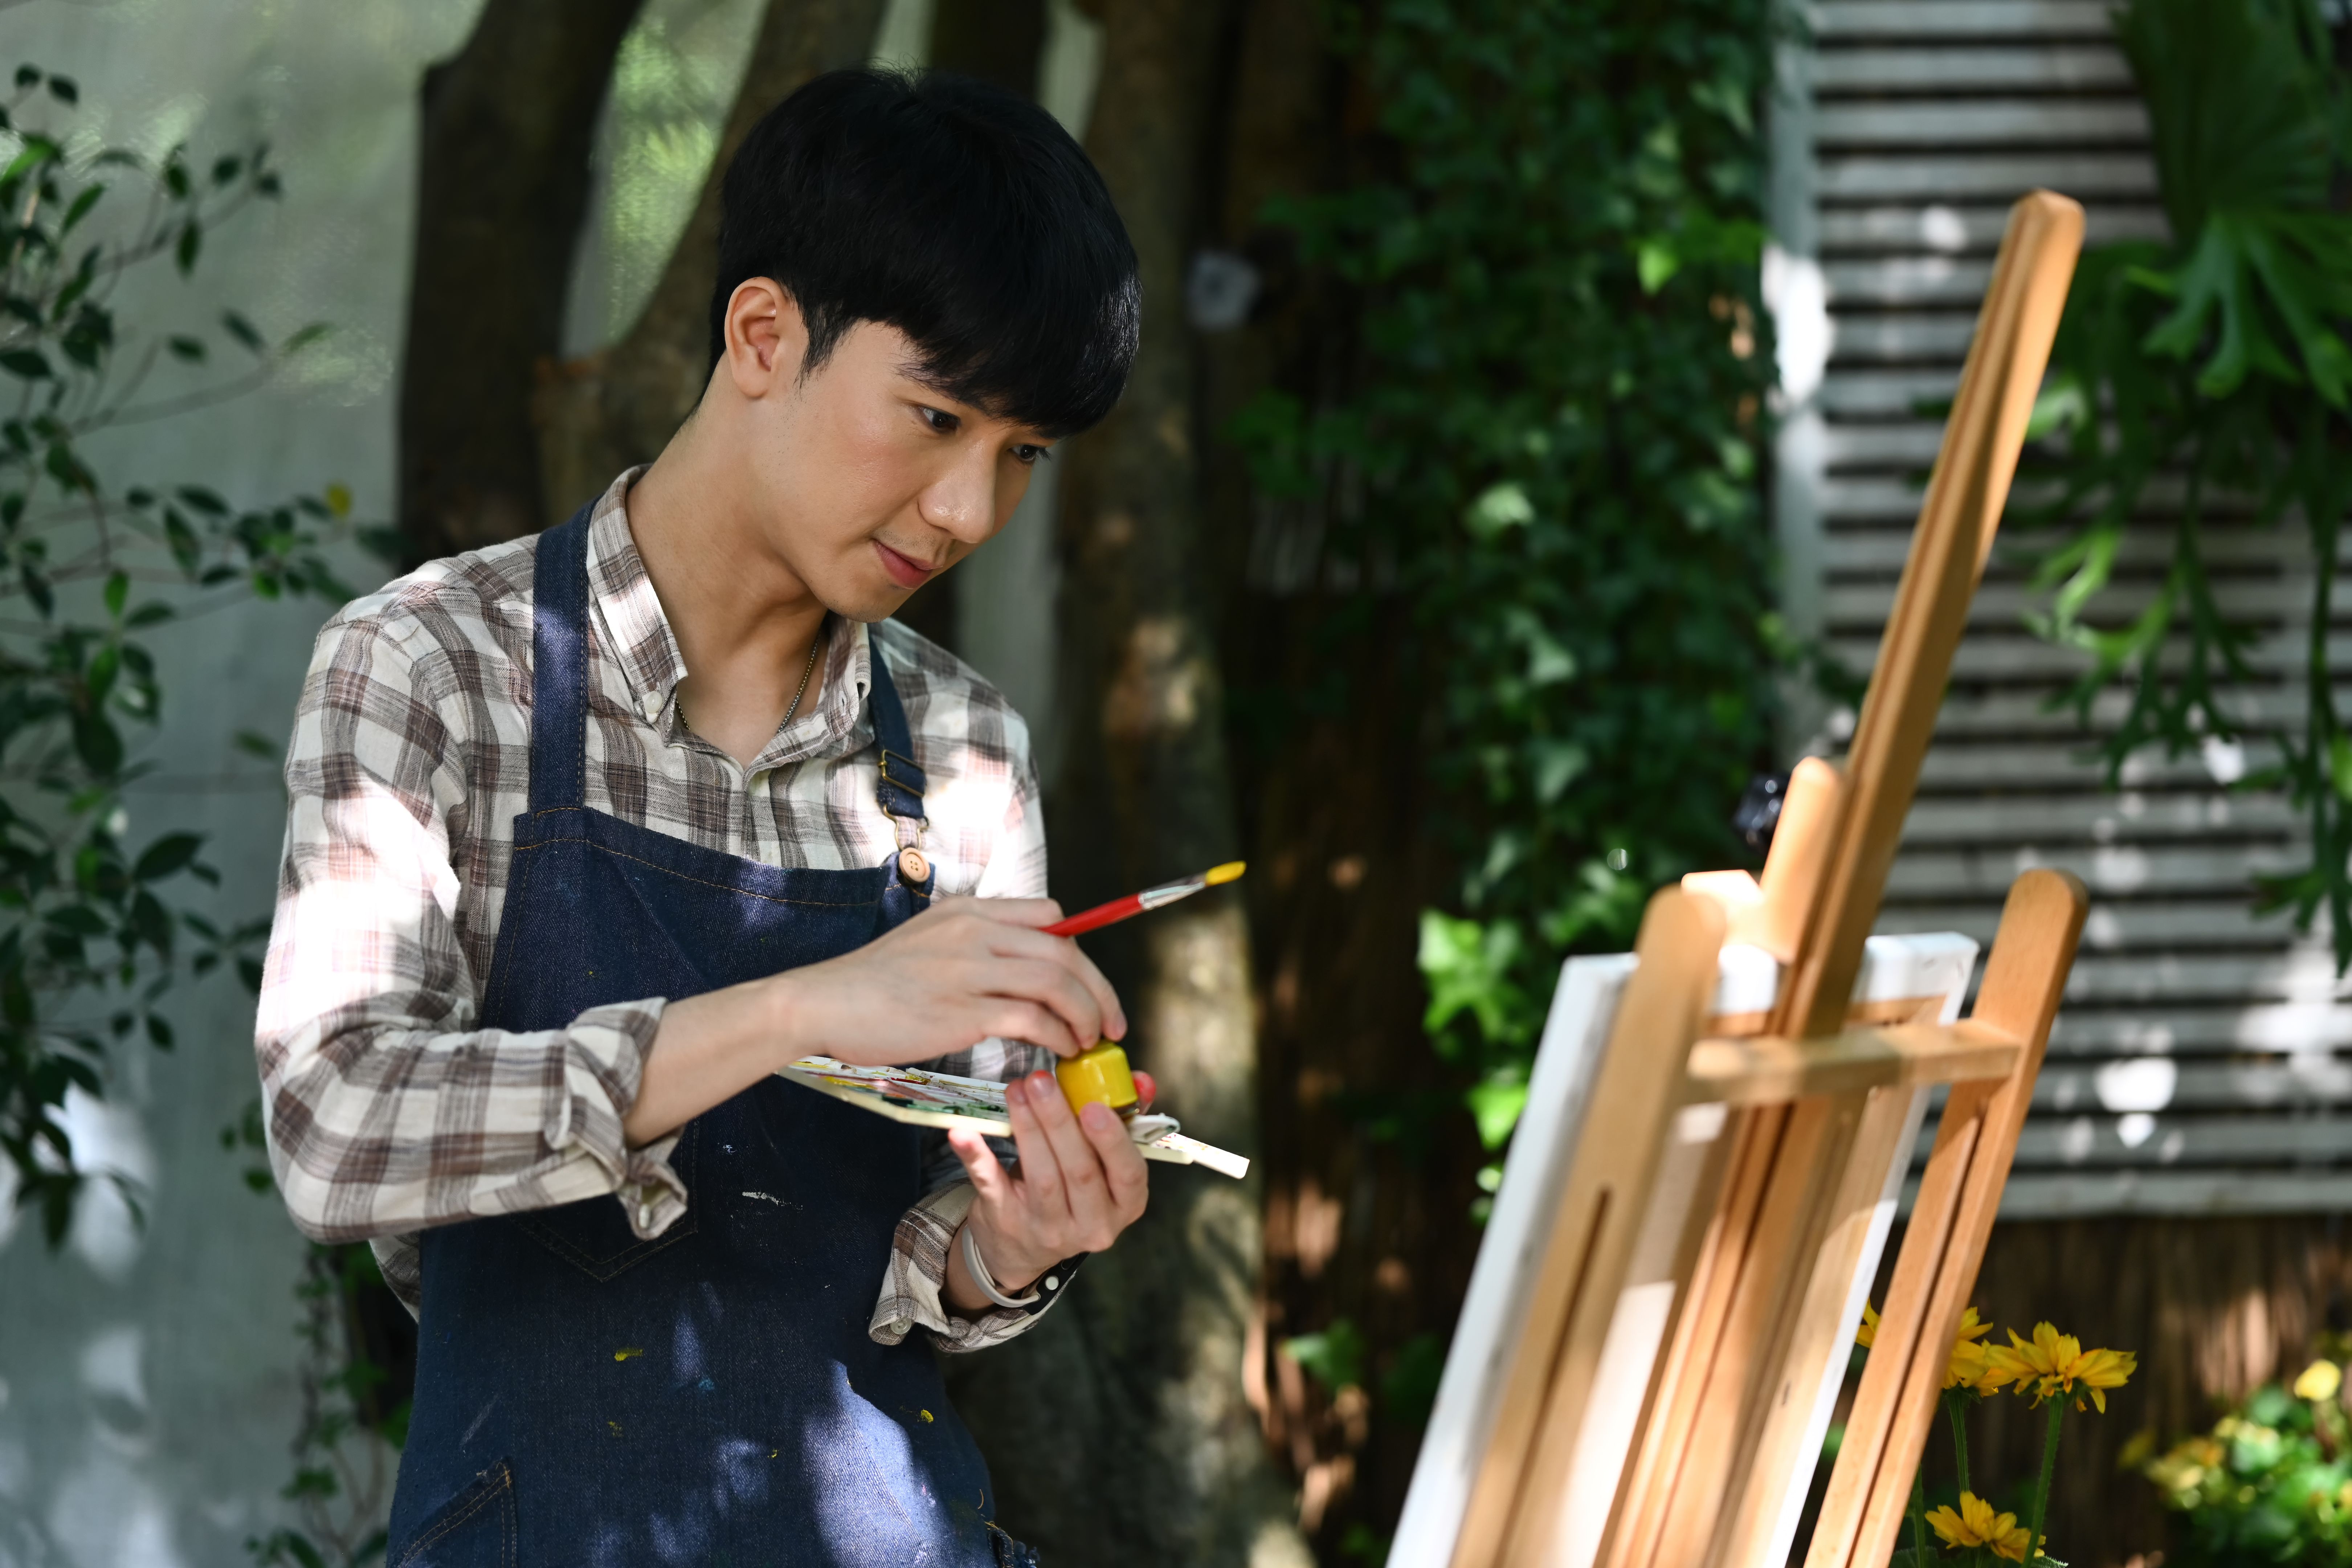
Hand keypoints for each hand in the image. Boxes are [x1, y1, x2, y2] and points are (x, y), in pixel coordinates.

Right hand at [776, 896, 1125, 1066]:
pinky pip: (1031, 1018)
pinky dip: (1057, 1035)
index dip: (1080, 952)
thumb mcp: (930, 942)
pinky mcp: (961, 1010)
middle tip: (1113, 1023)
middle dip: (1100, 990)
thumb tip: (1023, 965)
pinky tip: (1060, 1051)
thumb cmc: (876, 983)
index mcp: (970, 911)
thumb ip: (975, 944)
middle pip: (1065, 951)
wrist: (823, 1003)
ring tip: (1090, 1041)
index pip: (1051, 916)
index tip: (1088, 985)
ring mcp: (968, 968)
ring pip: (1056, 982)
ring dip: (1086, 1015)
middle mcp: (975, 931)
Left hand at [945, 1069, 1149, 1303]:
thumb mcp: (1105, 1166)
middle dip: (1059, 1121)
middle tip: (1042, 1081)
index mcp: (1124, 1205)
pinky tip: (962, 1132)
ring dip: (1028, 1128)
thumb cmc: (1074, 1190)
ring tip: (1018, 1090)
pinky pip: (991, 1185)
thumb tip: (1141, 1079)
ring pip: (1041, 1177)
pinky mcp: (1006, 1221)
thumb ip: (1124, 1120)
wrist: (1024, 1247)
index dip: (1112, 1141)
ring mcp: (1048, 1228)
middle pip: (1079, 1171)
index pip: (1128, 1175)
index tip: (1093, 1106)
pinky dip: (976, 1156)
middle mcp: (1092, 1224)